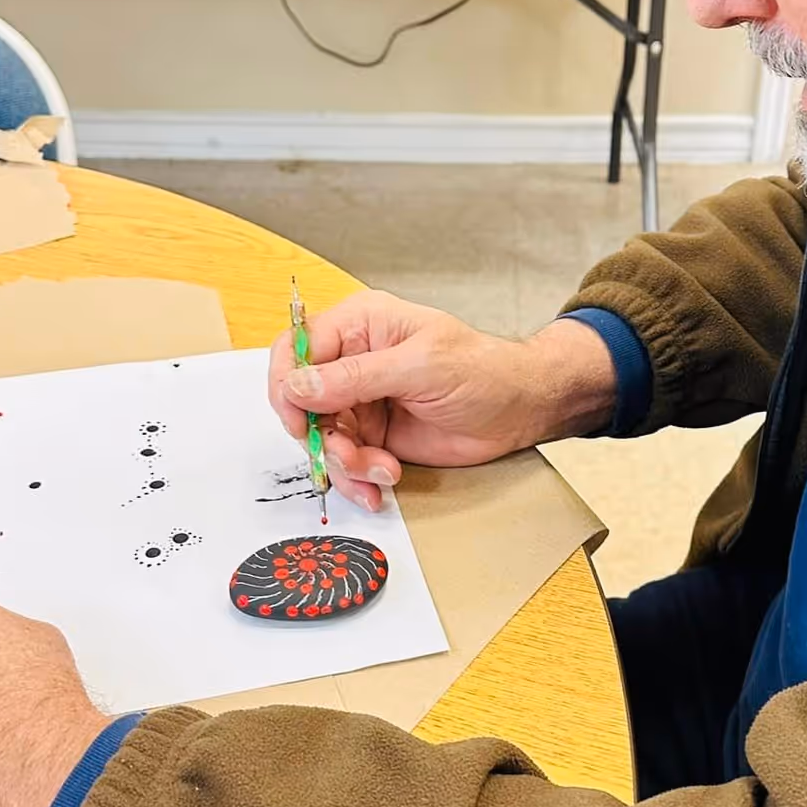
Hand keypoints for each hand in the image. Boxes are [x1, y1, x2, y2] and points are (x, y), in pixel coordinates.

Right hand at [268, 291, 616, 511]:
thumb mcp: (421, 366)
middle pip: (300, 401)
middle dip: (321, 436)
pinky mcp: (374, 434)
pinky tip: (382, 482)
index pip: (297, 348)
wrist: (519, 411)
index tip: (299, 419)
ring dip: (346, 463)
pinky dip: (358, 478)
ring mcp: (362, 400)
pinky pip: (345, 461)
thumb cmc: (482, 371)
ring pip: (321, 437)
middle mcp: (353, 361)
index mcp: (360, 325)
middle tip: (348, 454)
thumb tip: (300, 386)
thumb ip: (357, 376)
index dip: (288, 385)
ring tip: (381, 470)